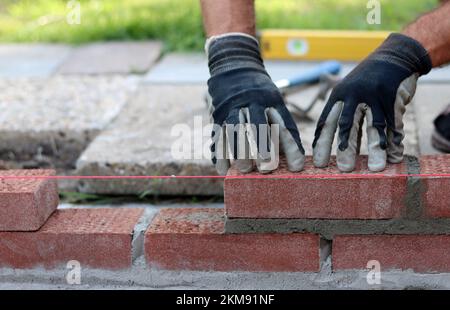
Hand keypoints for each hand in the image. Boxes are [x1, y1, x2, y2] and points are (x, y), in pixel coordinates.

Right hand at [206, 33, 304, 174]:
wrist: (234, 66)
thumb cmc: (261, 93)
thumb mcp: (276, 101)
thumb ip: (284, 127)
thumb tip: (295, 158)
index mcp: (270, 100)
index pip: (283, 125)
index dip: (290, 147)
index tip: (296, 166)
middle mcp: (251, 102)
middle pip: (257, 126)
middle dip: (262, 147)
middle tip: (265, 167)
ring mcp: (232, 107)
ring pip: (234, 130)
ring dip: (239, 152)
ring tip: (243, 170)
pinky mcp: (217, 114)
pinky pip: (217, 135)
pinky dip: (219, 153)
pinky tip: (222, 169)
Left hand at [313, 33, 431, 171]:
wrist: (393, 56)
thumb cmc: (367, 80)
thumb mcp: (347, 89)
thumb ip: (339, 111)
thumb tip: (326, 136)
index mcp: (338, 96)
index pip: (326, 122)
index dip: (322, 143)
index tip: (319, 161)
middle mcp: (352, 95)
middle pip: (346, 126)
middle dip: (344, 149)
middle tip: (343, 170)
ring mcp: (372, 95)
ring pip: (373, 126)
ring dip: (374, 149)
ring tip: (374, 168)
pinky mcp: (391, 96)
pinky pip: (393, 122)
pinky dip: (394, 140)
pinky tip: (394, 155)